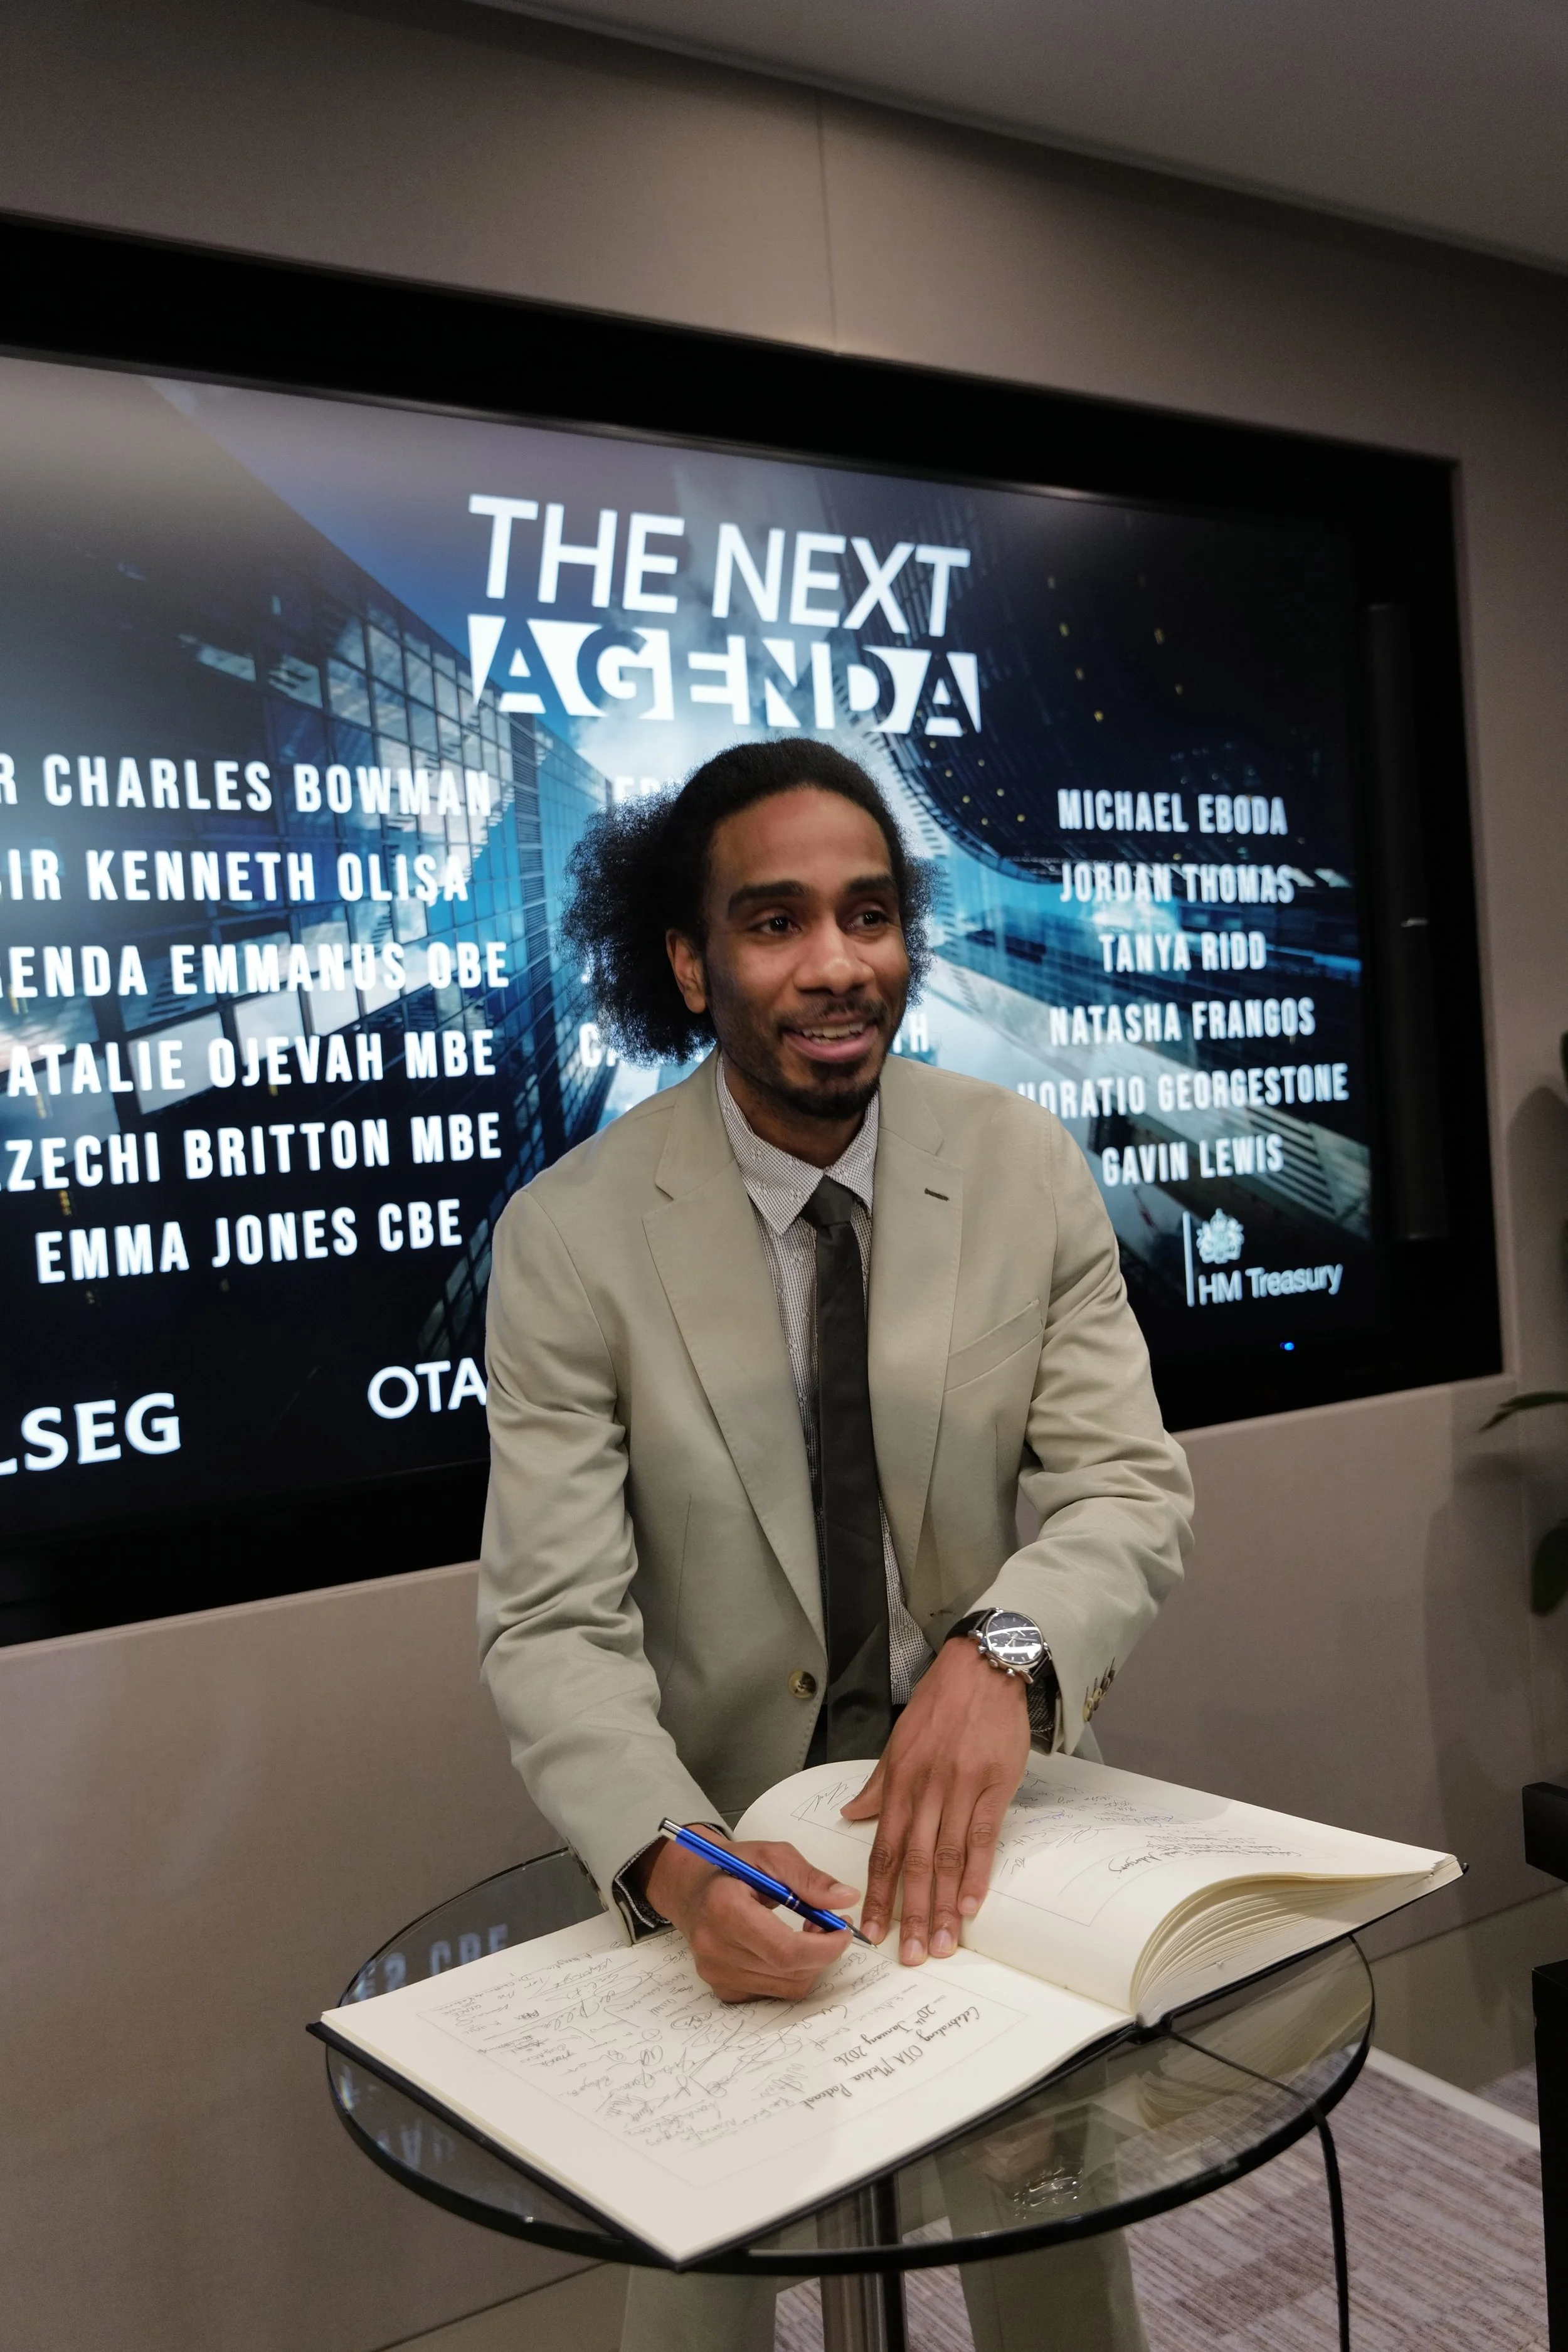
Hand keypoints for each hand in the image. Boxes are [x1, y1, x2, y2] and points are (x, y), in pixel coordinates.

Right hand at [639, 1832, 859, 2003]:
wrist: (692, 1888)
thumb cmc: (732, 1869)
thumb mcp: (771, 1856)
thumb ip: (809, 1878)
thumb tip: (845, 1899)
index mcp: (725, 1908)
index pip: (784, 1950)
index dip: (824, 1947)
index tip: (843, 1930)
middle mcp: (714, 1947)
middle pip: (789, 1971)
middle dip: (822, 1952)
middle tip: (830, 1925)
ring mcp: (716, 1973)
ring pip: (787, 1986)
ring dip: (809, 1963)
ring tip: (806, 1931)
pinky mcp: (723, 1988)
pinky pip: (774, 1992)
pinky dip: (790, 1973)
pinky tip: (786, 1947)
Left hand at [841, 1638, 1029, 1964]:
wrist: (982, 1669)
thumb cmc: (940, 1704)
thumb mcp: (898, 1741)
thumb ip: (878, 1784)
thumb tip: (852, 1815)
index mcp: (899, 1780)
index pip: (883, 1847)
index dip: (877, 1893)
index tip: (871, 1929)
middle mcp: (925, 1788)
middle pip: (913, 1861)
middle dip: (909, 1912)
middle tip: (908, 1954)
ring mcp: (960, 1788)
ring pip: (946, 1857)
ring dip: (942, 1905)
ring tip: (940, 1944)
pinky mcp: (994, 1785)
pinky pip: (983, 1836)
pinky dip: (976, 1873)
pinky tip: (969, 1904)